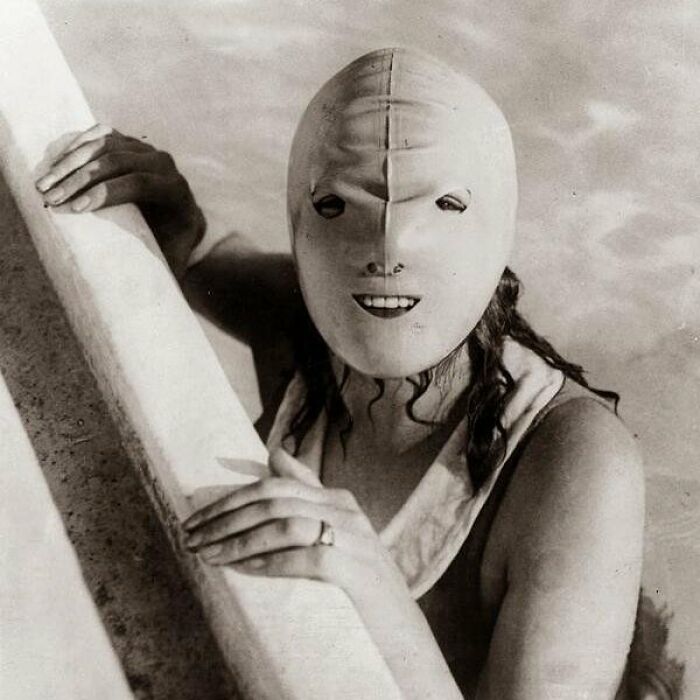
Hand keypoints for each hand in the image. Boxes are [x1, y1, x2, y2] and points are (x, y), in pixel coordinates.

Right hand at [36, 123, 204, 278]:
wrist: (181, 221)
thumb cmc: (173, 247)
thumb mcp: (174, 261)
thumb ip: (165, 273)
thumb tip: (148, 299)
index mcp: (176, 190)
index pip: (140, 183)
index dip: (107, 193)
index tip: (77, 208)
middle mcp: (163, 164)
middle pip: (117, 162)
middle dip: (81, 179)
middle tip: (52, 198)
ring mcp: (145, 150)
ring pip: (104, 145)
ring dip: (70, 163)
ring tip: (45, 184)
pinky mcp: (128, 142)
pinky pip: (99, 136)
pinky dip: (75, 148)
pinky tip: (55, 164)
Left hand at [184, 448, 462, 698]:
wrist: (403, 635)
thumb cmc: (361, 586)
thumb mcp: (337, 534)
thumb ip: (308, 495)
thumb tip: (275, 453)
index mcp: (338, 500)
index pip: (273, 486)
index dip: (230, 500)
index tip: (196, 519)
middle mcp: (346, 511)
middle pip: (273, 501)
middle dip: (224, 518)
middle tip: (191, 538)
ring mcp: (353, 539)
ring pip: (284, 524)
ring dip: (238, 540)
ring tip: (207, 556)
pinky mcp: (356, 571)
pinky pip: (305, 557)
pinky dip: (270, 561)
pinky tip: (244, 570)